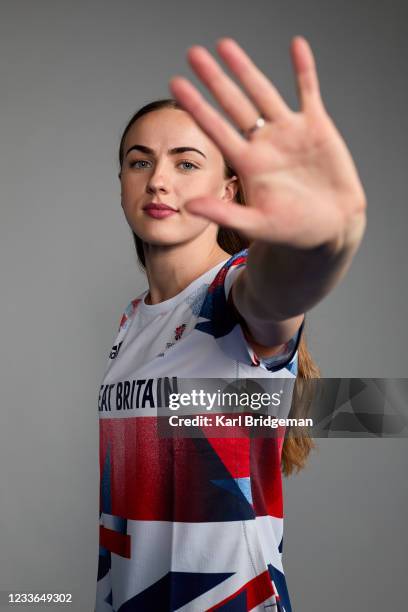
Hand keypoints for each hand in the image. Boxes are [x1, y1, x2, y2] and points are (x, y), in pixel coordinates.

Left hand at [169, 37, 366, 250]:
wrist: (331, 228)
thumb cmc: (293, 230)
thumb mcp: (256, 224)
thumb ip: (223, 214)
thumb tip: (188, 207)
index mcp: (247, 163)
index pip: (215, 128)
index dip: (196, 106)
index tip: (175, 84)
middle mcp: (264, 143)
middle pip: (234, 104)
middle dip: (214, 80)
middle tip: (193, 54)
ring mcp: (289, 132)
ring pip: (264, 93)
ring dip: (246, 69)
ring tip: (225, 45)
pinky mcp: (316, 127)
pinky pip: (308, 91)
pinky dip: (304, 69)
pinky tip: (296, 44)